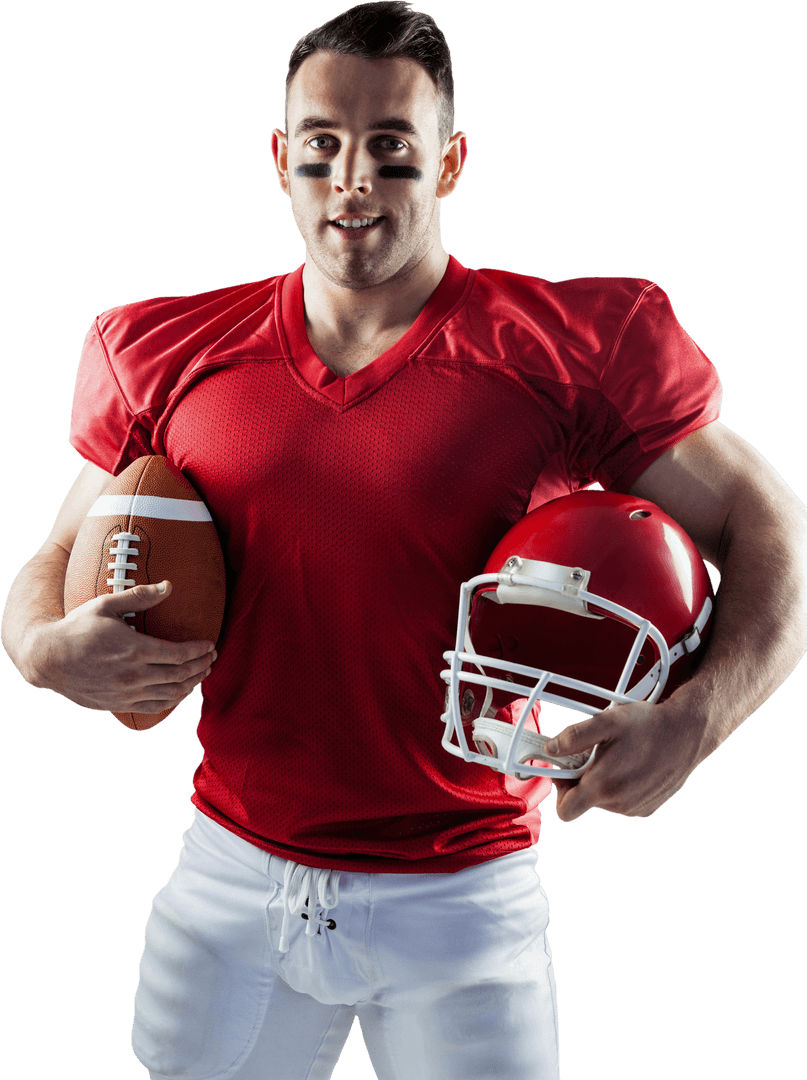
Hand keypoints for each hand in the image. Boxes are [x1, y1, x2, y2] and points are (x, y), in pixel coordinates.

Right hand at [27, 581, 216, 714]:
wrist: (47, 659)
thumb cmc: (76, 628)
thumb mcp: (106, 605)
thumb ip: (140, 596)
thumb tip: (169, 586)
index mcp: (134, 650)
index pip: (179, 654)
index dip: (199, 651)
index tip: (210, 645)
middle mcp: (133, 676)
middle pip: (180, 676)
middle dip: (201, 666)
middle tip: (211, 658)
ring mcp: (126, 694)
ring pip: (170, 694)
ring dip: (192, 685)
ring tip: (202, 674)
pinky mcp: (118, 705)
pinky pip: (154, 707)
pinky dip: (172, 700)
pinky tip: (179, 691)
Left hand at [546, 699, 703, 820]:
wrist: (688, 732)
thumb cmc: (649, 725)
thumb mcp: (607, 721)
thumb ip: (574, 736)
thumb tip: (552, 748)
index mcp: (604, 786)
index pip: (565, 810)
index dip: (559, 789)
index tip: (565, 769)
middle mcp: (619, 803)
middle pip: (584, 801)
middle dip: (582, 778)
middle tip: (592, 753)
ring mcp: (635, 807)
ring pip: (603, 800)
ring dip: (603, 781)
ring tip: (616, 755)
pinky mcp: (649, 807)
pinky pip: (622, 801)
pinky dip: (621, 786)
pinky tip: (631, 764)